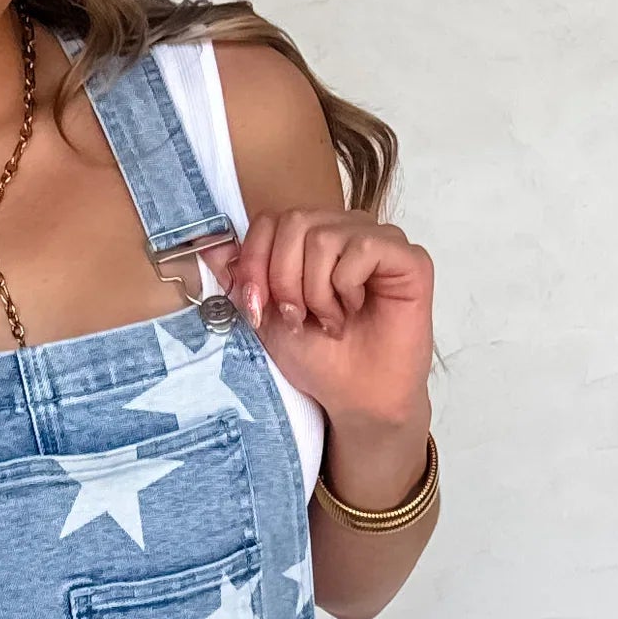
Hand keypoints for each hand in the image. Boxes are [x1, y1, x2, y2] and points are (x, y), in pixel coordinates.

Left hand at [221, 209, 433, 439]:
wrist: (356, 399)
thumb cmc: (319, 359)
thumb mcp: (265, 318)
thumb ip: (241, 279)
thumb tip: (208, 246)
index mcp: (312, 239)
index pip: (270, 219)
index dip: (255, 262)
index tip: (257, 309)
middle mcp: (346, 230)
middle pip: (295, 222)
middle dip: (283, 279)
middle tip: (298, 318)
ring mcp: (379, 241)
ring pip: (326, 236)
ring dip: (317, 290)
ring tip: (329, 320)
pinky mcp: (410, 259)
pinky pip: (365, 248)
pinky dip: (349, 286)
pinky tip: (357, 310)